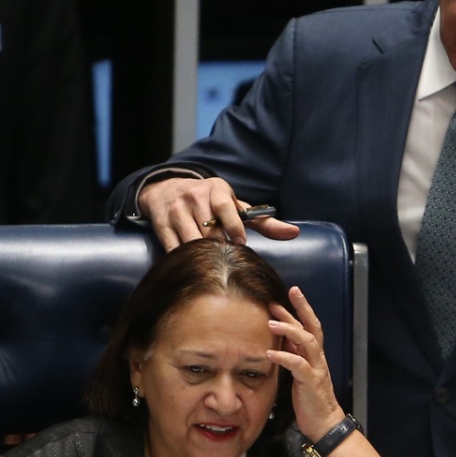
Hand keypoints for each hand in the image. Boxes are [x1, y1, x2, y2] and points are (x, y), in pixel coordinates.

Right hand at [137, 176, 299, 251]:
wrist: (165, 189)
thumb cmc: (209, 200)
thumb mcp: (234, 205)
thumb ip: (263, 220)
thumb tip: (294, 233)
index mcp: (216, 189)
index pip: (226, 206)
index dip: (234, 226)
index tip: (240, 243)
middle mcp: (194, 197)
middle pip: (209, 229)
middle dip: (219, 246)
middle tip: (227, 262)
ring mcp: (176, 211)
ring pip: (191, 240)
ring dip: (202, 255)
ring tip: (213, 267)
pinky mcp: (162, 225)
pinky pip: (173, 247)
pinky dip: (184, 259)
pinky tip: (193, 267)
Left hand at [265, 287, 345, 441]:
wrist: (324, 423)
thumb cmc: (311, 400)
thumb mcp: (300, 373)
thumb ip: (295, 356)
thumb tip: (283, 341)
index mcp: (315, 355)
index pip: (310, 325)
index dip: (300, 309)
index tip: (287, 294)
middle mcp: (318, 358)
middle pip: (312, 327)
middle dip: (299, 309)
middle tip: (283, 296)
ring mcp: (316, 369)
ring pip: (306, 342)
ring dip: (288, 330)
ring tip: (271, 322)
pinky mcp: (311, 382)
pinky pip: (298, 365)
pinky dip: (284, 356)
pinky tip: (270, 352)